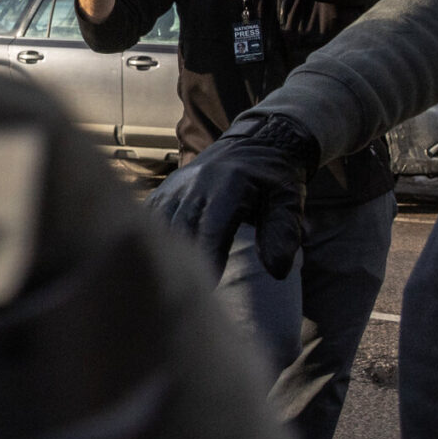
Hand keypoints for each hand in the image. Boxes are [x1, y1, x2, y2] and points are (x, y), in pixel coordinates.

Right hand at [144, 113, 316, 278]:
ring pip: (158, 226)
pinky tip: (149, 263)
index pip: (212, 229)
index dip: (207, 259)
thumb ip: (283, 232)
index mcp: (228, 185)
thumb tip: (278, 272)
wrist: (255, 142)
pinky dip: (148, 242)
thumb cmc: (274, 178)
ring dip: (159, 254)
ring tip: (160, 285)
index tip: (207, 289)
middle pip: (180, 230)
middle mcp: (195, 184)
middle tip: (181, 296)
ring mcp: (174, 187)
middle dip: (179, 264)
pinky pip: (148, 219)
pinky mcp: (163, 191)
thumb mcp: (289, 199)